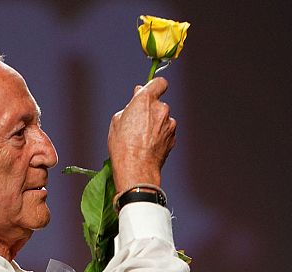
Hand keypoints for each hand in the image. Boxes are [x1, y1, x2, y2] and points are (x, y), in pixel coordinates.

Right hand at [107, 77, 176, 192]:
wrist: (136, 169)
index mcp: (145, 100)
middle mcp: (161, 108)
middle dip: (150, 110)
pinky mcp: (173, 137)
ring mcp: (170, 123)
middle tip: (137, 122)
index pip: (159, 83)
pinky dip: (159, 136)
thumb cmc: (123, 146)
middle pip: (158, 104)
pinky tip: (149, 145)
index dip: (154, 87)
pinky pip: (166, 132)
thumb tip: (136, 98)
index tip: (149, 92)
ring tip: (141, 138)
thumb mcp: (117, 121)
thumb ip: (130, 106)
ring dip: (155, 124)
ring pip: (163, 119)